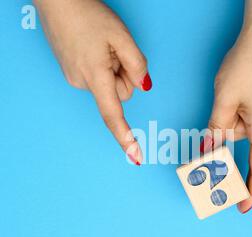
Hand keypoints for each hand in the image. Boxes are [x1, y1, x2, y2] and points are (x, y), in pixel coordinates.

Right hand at [34, 0, 151, 164]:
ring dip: (114, 69)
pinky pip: (99, 78)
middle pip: (121, 93)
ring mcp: (75, 78)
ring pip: (110, 85)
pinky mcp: (73, 72)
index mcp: (95, 77)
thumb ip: (137, 65)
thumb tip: (145, 86)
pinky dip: (104, 66)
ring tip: (104, 46)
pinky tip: (95, 48)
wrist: (57, 0)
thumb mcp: (121, 36)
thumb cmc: (88, 15)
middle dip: (126, 76)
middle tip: (117, 51)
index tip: (134, 156)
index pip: (113, 115)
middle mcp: (82, 83)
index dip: (125, 137)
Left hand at [204, 29, 251, 213]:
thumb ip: (216, 129)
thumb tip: (208, 150)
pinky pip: (245, 127)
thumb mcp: (224, 100)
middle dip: (235, 168)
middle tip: (216, 183)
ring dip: (226, 136)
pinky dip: (232, 128)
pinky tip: (224, 115)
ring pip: (243, 139)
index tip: (243, 208)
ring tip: (217, 124)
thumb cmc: (245, 66)